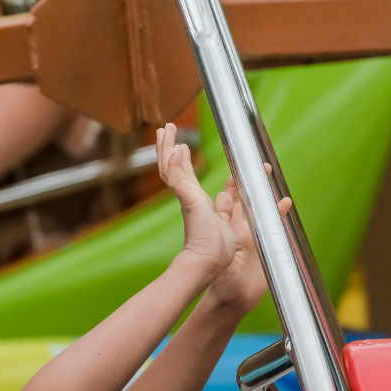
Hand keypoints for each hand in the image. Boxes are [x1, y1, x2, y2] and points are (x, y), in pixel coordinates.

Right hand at [157, 123, 232, 280]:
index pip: (185, 173)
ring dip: (168, 148)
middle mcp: (188, 197)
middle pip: (172, 166)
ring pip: (171, 168)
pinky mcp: (190, 202)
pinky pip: (180, 180)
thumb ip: (224, 208)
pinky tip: (177, 148)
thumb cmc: (217, 248)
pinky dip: (176, 164)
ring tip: (166, 130)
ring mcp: (187, 199)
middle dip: (168, 146)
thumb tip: (224, 196)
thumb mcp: (225, 221)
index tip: (179, 144)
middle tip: (165, 128)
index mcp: (195, 201)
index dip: (181, 158)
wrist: (210, 262)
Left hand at [207, 174, 291, 311]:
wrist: (233, 301)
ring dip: (266, 196)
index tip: (238, 168)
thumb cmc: (220, 281)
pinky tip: (285, 203)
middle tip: (260, 167)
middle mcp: (238, 230)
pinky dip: (280, 214)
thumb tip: (221, 198)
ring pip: (261, 210)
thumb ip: (222, 229)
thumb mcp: (218, 253)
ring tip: (271, 177)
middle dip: (252, 183)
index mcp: (224, 228)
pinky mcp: (265, 245)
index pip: (228, 200)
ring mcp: (253, 236)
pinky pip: (274, 225)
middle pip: (247, 201)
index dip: (233, 185)